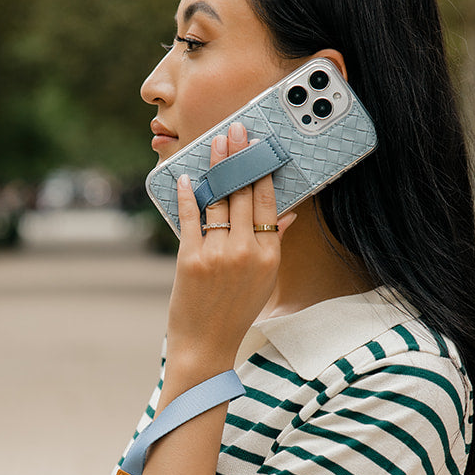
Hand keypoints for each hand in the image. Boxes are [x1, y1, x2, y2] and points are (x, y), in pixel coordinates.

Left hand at [166, 122, 294, 387]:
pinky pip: (191, 219)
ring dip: (216, 167)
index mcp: (269, 255)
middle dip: (239, 157)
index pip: (269, 202)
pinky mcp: (191, 260)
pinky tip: (187, 178)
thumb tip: (287, 215)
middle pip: (244, 193)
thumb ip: (273, 244)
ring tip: (213, 143)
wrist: (206, 344)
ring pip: (219, 200)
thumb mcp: (264, 279)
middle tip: (235, 130)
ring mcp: (218, 255)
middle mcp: (246, 252)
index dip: (262, 169)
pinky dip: (188, 196)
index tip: (258, 145)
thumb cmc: (235, 311)